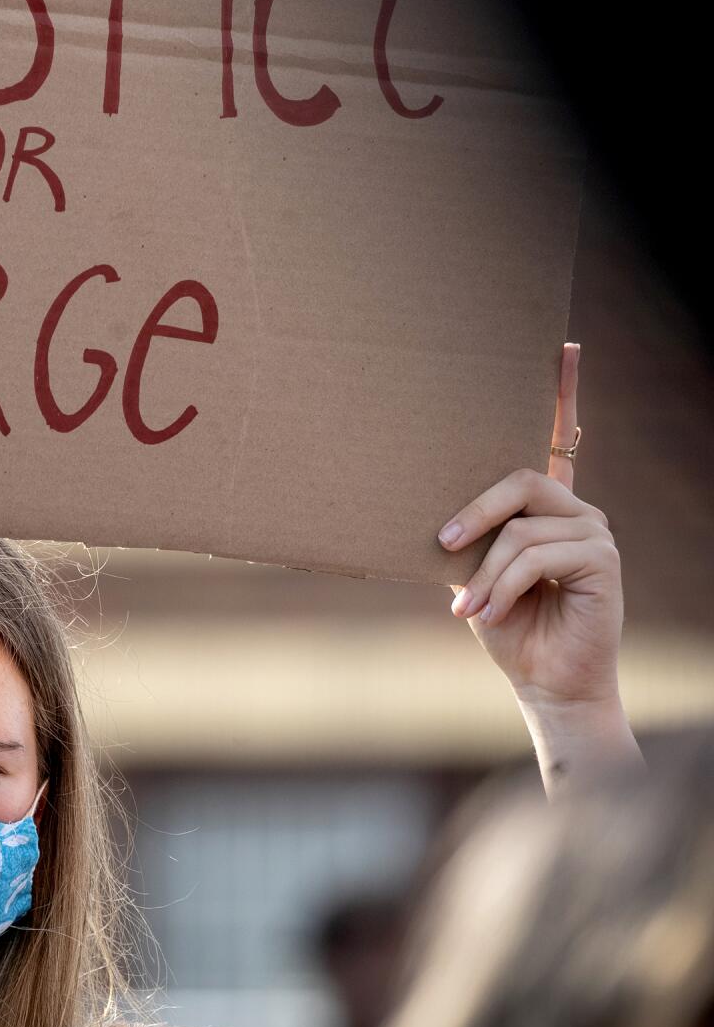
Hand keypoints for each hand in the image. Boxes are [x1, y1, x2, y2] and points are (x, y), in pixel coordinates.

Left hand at [437, 344, 637, 783]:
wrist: (541, 680)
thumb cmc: (502, 625)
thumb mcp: (467, 573)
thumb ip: (461, 535)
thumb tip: (424, 512)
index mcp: (542, 506)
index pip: (559, 436)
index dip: (563, 391)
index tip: (562, 346)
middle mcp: (573, 508)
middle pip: (518, 478)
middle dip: (472, 512)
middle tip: (441, 546)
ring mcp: (592, 530)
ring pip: (519, 528)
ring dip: (484, 574)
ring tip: (468, 610)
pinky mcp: (602, 559)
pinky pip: (536, 555)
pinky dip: (503, 587)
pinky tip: (488, 615)